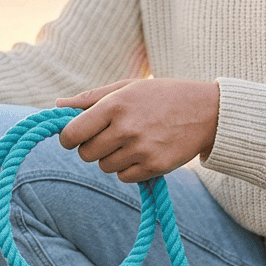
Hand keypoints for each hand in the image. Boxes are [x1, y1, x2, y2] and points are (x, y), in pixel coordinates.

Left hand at [55, 78, 219, 182]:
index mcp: (115, 105)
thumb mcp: (127, 87)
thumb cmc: (162, 96)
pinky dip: (128, 169)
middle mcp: (126, 128)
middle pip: (86, 154)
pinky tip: (143, 152)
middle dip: (91, 147)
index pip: (72, 133)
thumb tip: (57, 107)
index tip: (74, 137)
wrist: (208, 112)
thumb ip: (90, 99)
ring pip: (104, 167)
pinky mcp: (154, 167)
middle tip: (109, 137)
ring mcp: (141, 150)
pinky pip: (124, 177)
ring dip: (111, 158)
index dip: (68, 138)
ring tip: (131, 141)